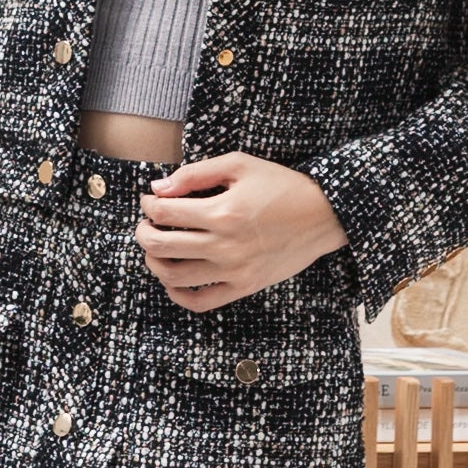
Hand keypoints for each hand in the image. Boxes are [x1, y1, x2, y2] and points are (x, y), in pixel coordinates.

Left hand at [135, 149, 348, 311]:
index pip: (163, 212)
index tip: (151, 199)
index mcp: (222, 212)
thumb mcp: (239, 165)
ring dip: (154, 261)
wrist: (323, 215)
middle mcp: (225, 245)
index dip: (148, 204)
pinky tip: (173, 279)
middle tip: (146, 223)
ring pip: (173, 277)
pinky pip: (201, 302)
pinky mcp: (244, 286)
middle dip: (143, 232)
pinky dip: (178, 295)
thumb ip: (196, 173)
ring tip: (157, 247)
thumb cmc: (281, 185)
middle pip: (160, 245)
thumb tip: (158, 188)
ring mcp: (234, 270)